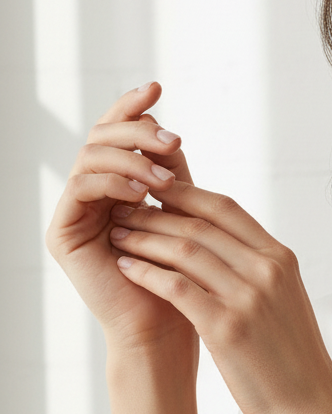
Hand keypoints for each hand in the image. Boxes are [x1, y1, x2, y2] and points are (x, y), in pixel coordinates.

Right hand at [46, 83, 198, 353]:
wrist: (170, 326)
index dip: (132, 107)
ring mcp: (74, 212)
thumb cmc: (185, 274)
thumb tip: (172, 134)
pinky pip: (81, 188)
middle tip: (170, 137)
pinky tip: (144, 190)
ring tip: (165, 172)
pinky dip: (114, 181)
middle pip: (99, 136)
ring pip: (90, 156)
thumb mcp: (183, 214)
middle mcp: (91, 194)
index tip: (157, 87)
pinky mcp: (63, 233)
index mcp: (117, 184)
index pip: (117, 133)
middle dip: (135, 128)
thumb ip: (172, 176)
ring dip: (131, 156)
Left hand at [105, 181, 331, 413]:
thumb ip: (258, 272)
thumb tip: (220, 249)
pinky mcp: (228, 328)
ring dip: (144, 238)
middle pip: (200, 224)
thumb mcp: (284, 302)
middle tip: (123, 209)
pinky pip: (176, 287)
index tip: (154, 190)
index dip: (186, 193)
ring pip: (185, 249)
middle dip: (154, 212)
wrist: (311, 408)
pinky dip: (147, 273)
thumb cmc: (294, 360)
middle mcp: (267, 270)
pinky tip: (127, 269)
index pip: (226, 208)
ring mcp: (249, 297)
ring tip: (117, 235)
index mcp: (281, 259)